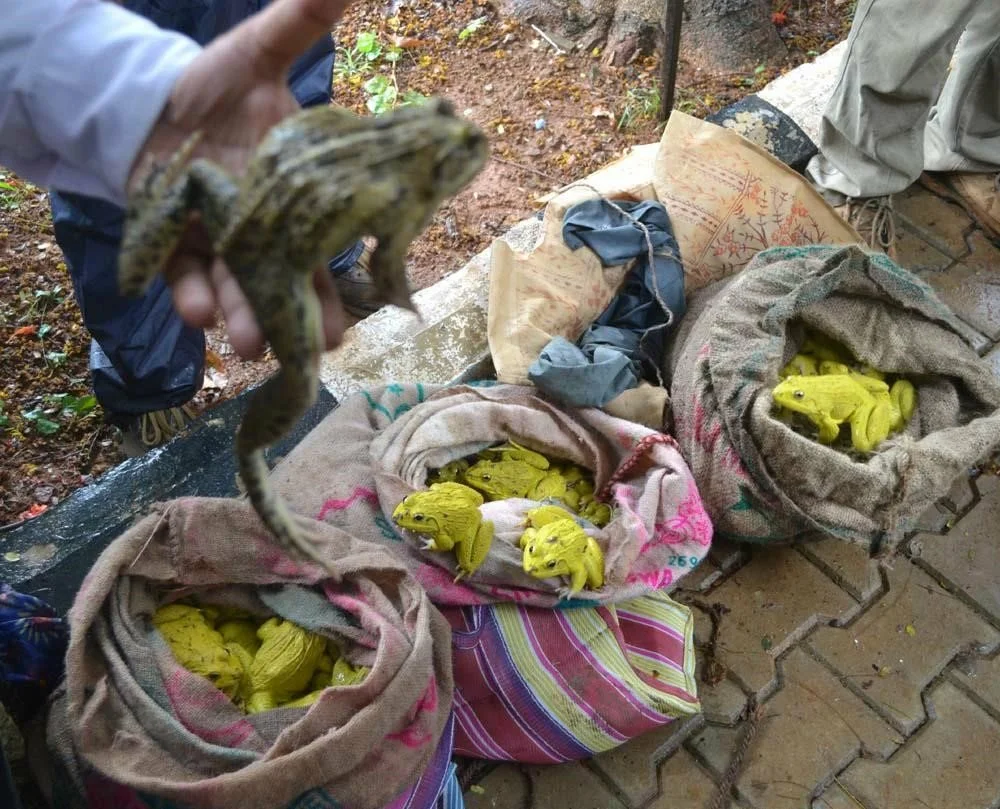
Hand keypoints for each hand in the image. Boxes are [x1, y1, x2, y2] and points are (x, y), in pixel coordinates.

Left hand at [128, 0, 351, 359]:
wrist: (148, 101)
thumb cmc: (213, 86)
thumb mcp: (256, 56)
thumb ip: (297, 27)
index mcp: (296, 195)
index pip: (324, 245)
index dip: (337, 281)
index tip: (353, 316)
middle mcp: (264, 228)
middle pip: (287, 282)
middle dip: (299, 318)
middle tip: (315, 350)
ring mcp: (220, 242)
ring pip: (238, 290)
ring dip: (245, 318)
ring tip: (248, 342)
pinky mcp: (174, 245)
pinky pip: (184, 276)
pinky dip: (190, 296)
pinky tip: (197, 314)